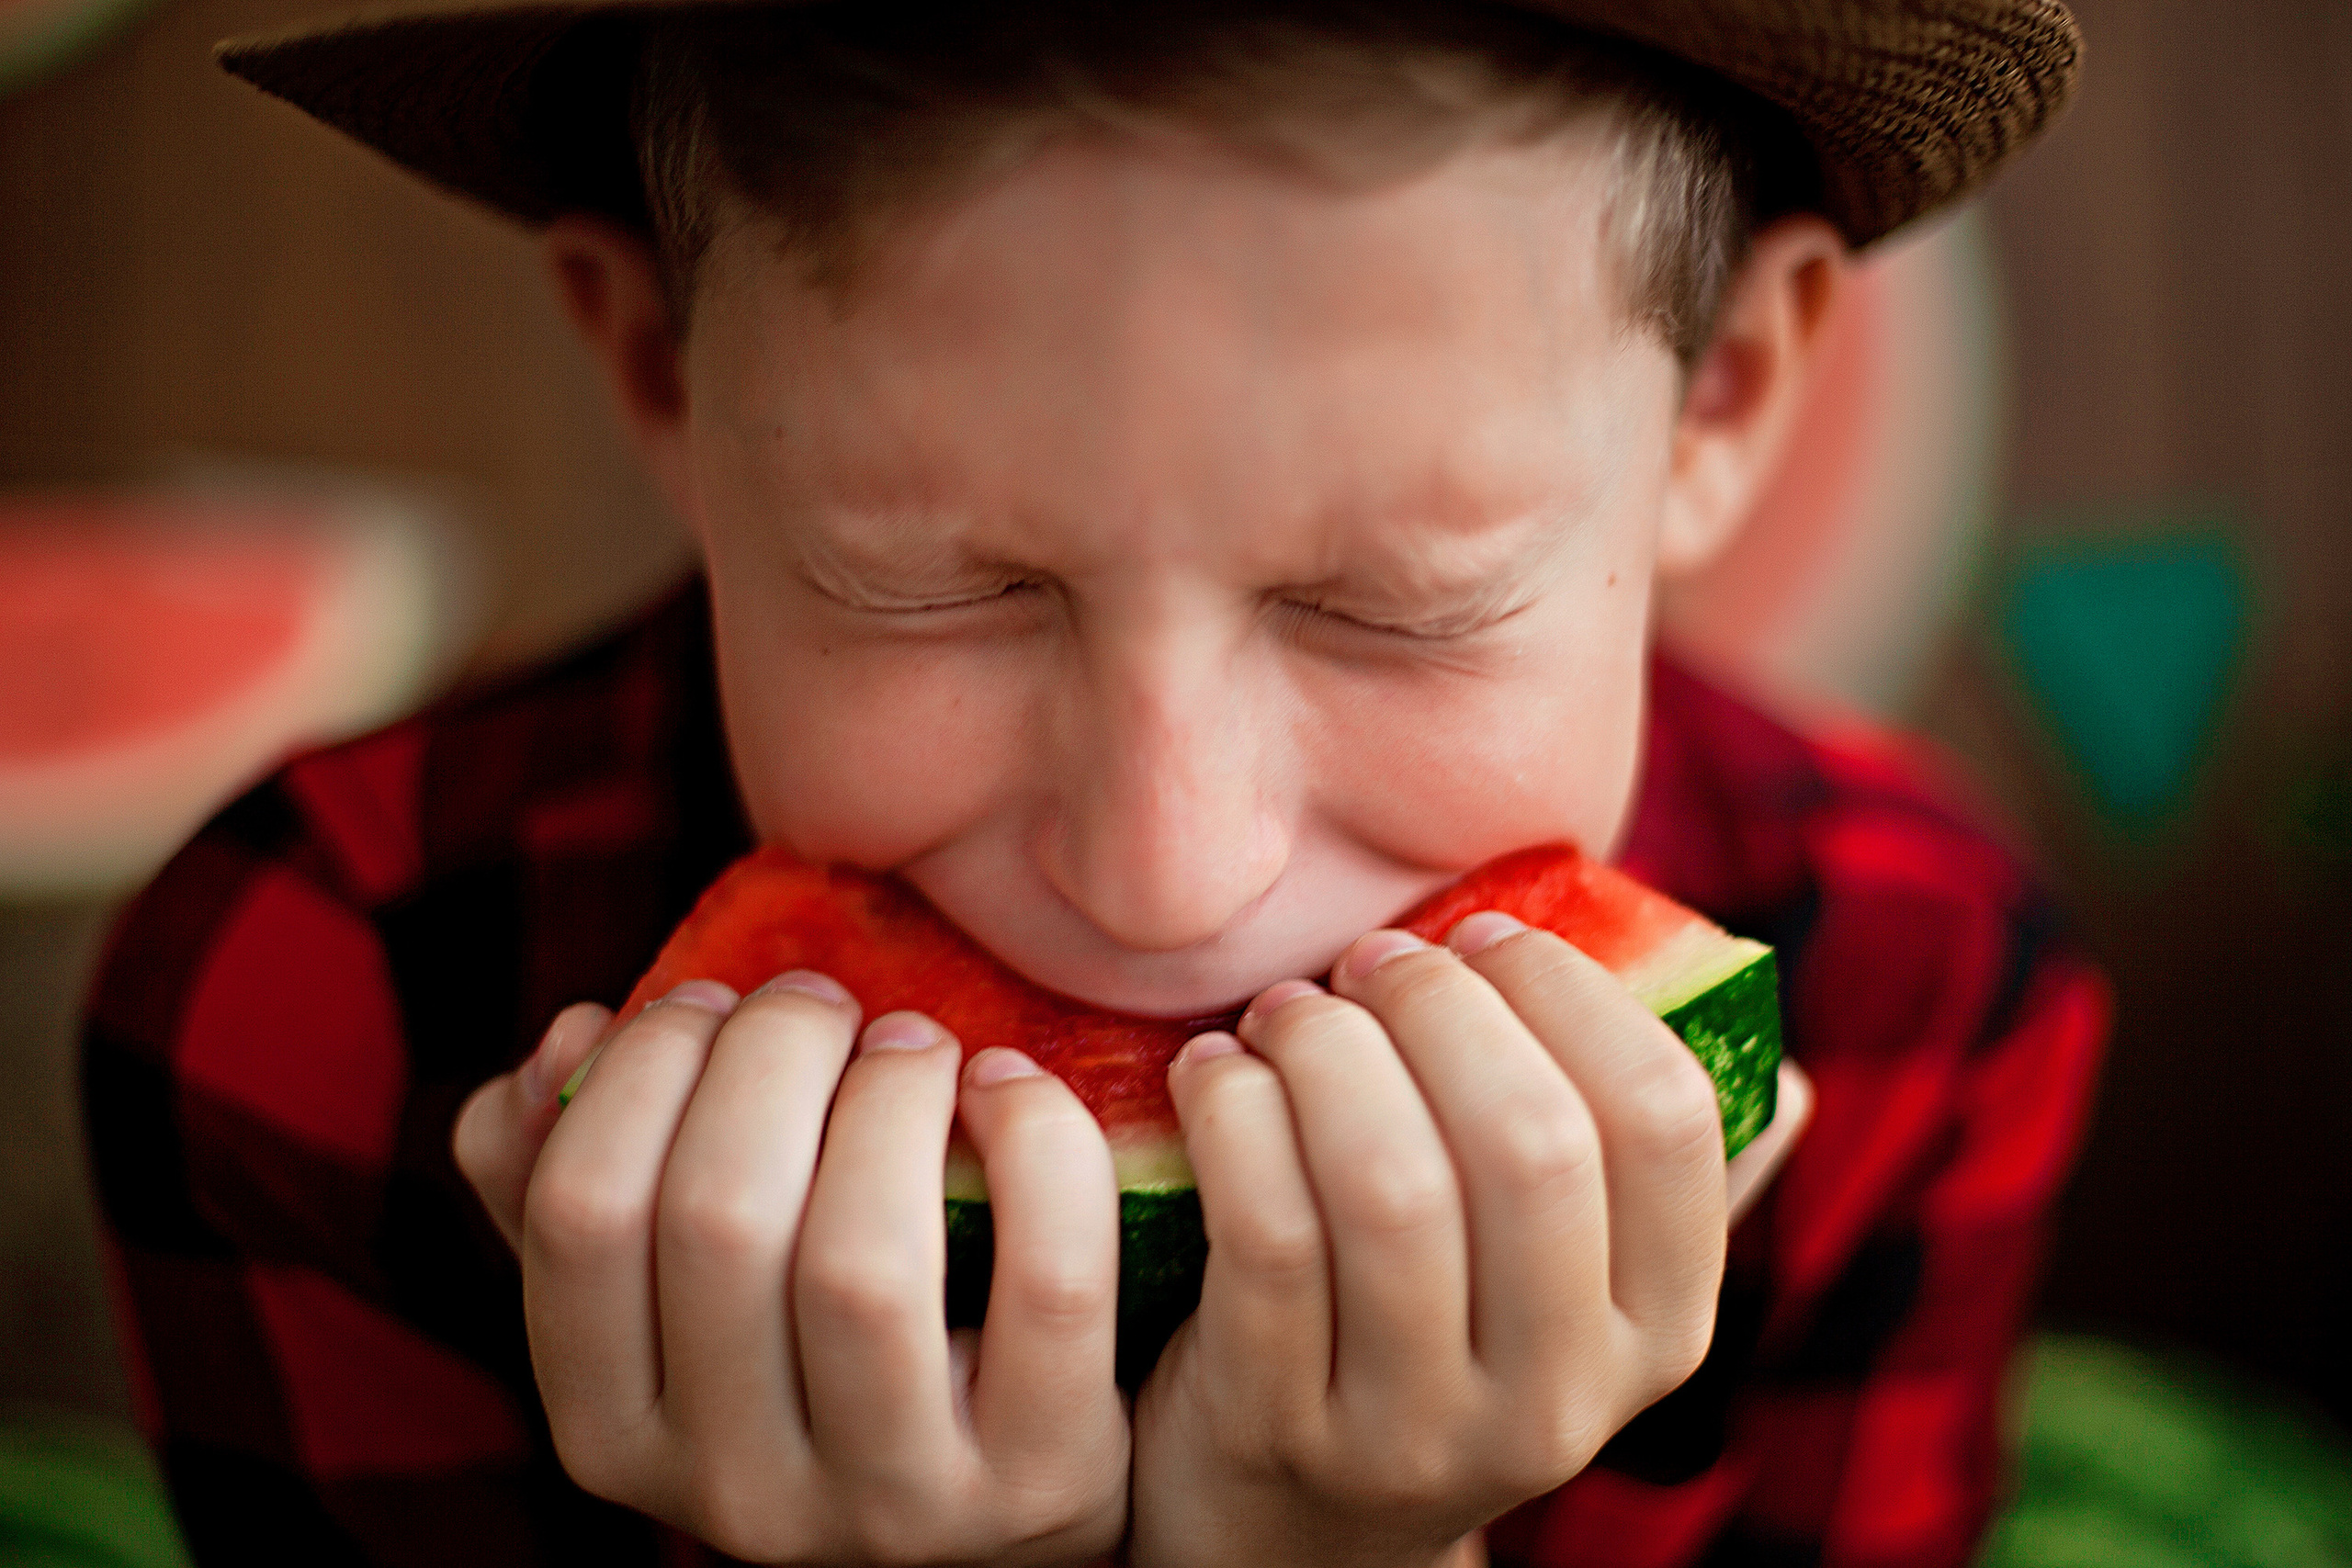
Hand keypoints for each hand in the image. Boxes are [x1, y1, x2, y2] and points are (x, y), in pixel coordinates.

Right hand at [453, 976, 1129, 1564]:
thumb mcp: (664, 1281)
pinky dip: (1038, 1146)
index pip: (583, 1212)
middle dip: (775, 1052)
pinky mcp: (1042, 1477)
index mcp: (613, 1431)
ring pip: (863, 1261)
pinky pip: (1046, 1282)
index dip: (644, 1065)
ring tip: (913, 1047)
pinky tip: (1013, 1089)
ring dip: (892, 1093)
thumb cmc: (810, 1346)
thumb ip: (565, 1168)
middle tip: (824, 1004)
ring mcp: (894, 1500)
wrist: (1001, 1497)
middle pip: (722, 1216)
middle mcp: (735, 1492)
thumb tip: (574, 1037)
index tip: (711, 1002)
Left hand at [1128, 914, 1811, 1567]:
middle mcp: (1561, 1399)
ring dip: (1325, 1050)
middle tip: (1367, 959)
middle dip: (1435, 1005)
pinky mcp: (1279, 1432)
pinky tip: (1214, 1070)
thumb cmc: (1430, 1331)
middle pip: (1530, 1142)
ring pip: (1391, 1186)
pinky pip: (1267, 1233)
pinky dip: (1233, 1114)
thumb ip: (1647, 1178)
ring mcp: (1418, 1432)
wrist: (1290, 1528)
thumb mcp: (1562, 1286)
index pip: (1666, 1120)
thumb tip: (1777, 1066)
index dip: (1567, 991)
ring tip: (1287, 1012)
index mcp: (1660, 1330)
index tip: (1482, 933)